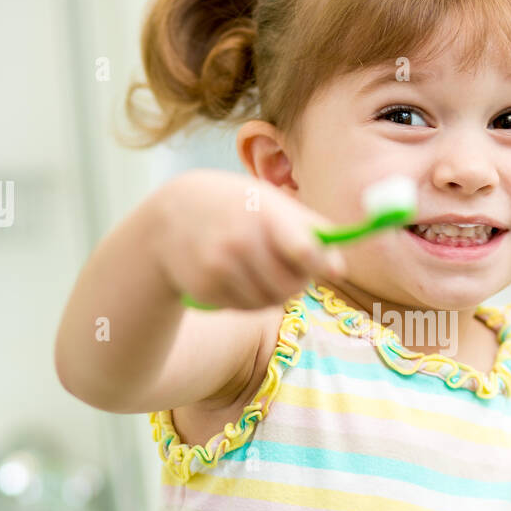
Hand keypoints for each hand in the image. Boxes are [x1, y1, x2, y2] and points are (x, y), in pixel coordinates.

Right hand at [151, 169, 346, 309]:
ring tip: (258, 267)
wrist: (172, 217)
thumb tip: (338, 267)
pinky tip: (234, 275)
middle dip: (298, 282)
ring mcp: (220, 267)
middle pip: (292, 286)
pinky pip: (246, 308)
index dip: (322, 265)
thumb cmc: (238, 208)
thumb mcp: (270, 202)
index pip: (303, 250)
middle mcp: (241, 241)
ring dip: (273, 293)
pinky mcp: (206, 288)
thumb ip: (309, 230)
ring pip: (270, 302)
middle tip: (290, 267)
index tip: (334, 271)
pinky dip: (248, 298)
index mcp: (265, 214)